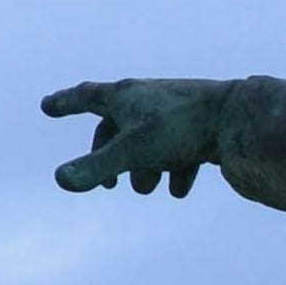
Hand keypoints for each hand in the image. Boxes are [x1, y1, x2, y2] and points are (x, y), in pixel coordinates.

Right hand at [41, 78, 234, 195]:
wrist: (237, 119)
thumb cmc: (181, 127)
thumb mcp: (133, 151)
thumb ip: (97, 168)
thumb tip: (61, 181)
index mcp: (125, 95)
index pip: (85, 97)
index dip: (65, 104)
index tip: (48, 107)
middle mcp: (147, 99)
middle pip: (117, 128)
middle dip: (110, 158)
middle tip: (107, 186)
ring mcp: (174, 113)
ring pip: (148, 142)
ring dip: (144, 168)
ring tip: (147, 188)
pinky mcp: (199, 128)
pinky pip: (179, 149)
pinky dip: (175, 169)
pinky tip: (179, 189)